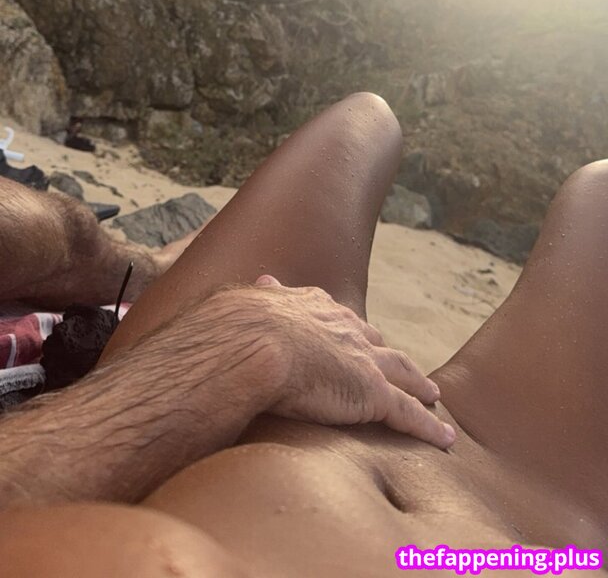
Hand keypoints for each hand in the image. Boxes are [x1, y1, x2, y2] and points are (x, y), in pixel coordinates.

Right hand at [251, 275, 455, 449]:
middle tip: (402, 369)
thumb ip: (260, 297)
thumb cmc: (238, 327)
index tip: (359, 340)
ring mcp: (363, 360)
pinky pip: (408, 414)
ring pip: (402, 374)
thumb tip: (262, 281)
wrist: (253, 341)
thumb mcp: (249, 302)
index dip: (352, 334)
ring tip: (431, 396)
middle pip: (377, 344)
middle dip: (389, 357)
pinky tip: (443, 437)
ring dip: (418, 385)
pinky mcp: (374, 394)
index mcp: (315, 307)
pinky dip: (427, 426)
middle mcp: (345, 328)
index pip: (341, 322)